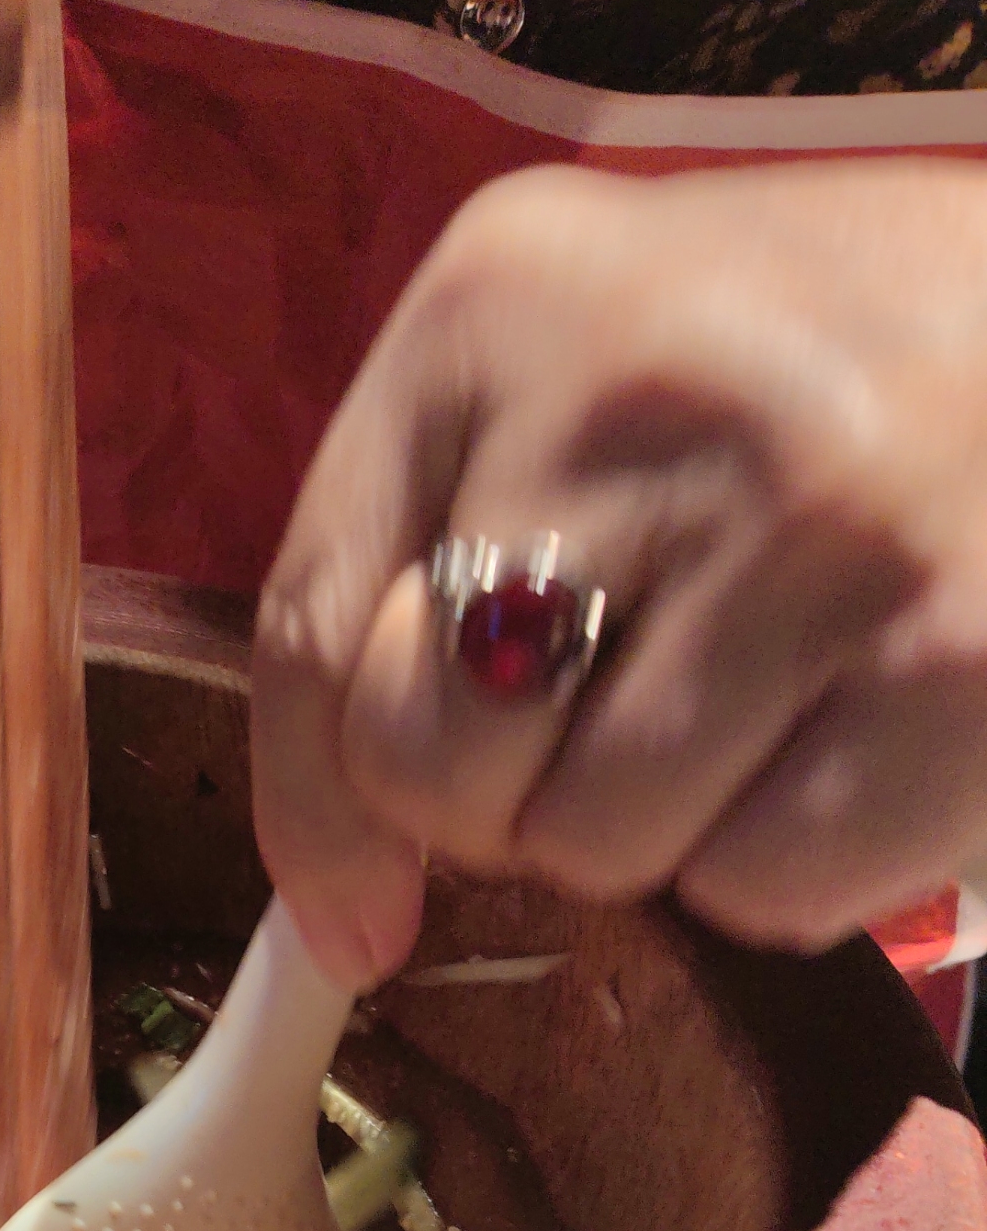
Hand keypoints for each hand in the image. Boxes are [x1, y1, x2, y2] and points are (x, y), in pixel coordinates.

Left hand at [251, 162, 986, 987]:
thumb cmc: (804, 377)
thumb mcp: (568, 399)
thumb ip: (396, 603)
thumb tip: (345, 931)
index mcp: (506, 299)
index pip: (308, 636)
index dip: (331, 804)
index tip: (373, 886)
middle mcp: (648, 387)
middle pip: (438, 763)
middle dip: (516, 795)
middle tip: (633, 715)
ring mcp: (818, 518)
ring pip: (596, 844)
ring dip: (664, 831)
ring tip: (763, 703)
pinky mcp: (961, 660)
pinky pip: (765, 890)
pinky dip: (795, 870)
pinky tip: (852, 741)